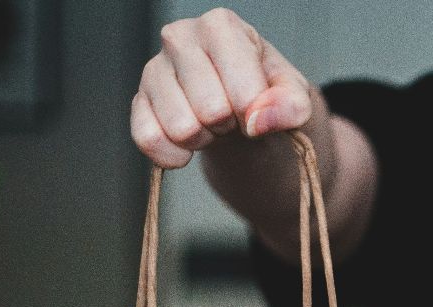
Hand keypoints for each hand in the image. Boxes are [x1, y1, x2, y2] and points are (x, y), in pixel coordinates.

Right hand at [131, 8, 314, 167]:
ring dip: (204, 140)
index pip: (242, 89)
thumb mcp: (293, 96)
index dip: (255, 112)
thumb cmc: (266, 93)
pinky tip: (187, 147)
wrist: (239, 110)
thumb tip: (257, 121)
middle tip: (233, 116)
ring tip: (213, 124)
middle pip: (211, 111)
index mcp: (221, 26)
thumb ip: (292, 105)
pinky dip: (173, 155)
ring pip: (181, 128)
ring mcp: (154, 69)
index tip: (257, 107)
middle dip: (230, 126)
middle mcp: (180, 37)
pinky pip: (148, 139)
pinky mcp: (138, 101)